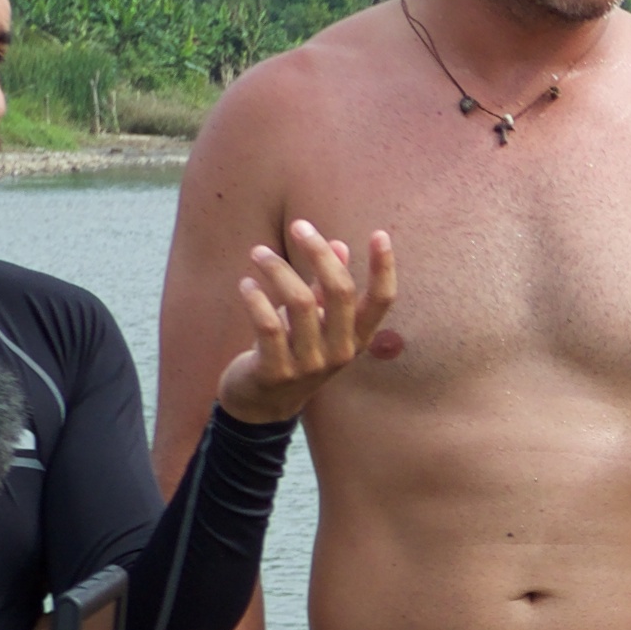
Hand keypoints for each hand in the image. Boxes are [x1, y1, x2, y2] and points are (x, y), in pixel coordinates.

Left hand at [216, 219, 393, 424]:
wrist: (262, 404)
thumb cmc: (293, 351)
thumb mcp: (316, 321)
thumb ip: (326, 287)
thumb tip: (338, 244)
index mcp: (357, 338)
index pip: (381, 301)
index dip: (384, 268)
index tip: (380, 234)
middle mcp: (340, 352)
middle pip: (339, 291)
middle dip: (318, 252)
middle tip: (298, 225)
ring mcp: (309, 364)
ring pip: (300, 302)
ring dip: (277, 269)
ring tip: (259, 253)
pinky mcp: (276, 371)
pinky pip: (268, 325)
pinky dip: (256, 298)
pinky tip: (246, 284)